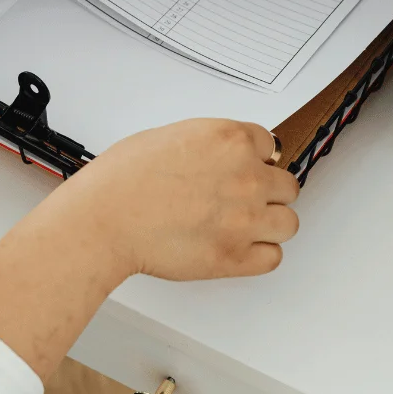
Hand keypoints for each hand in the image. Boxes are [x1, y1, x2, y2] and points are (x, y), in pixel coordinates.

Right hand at [41, 119, 300, 281]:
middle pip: (286, 186)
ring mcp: (245, 219)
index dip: (257, 159)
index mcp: (230, 140)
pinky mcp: (235, 257)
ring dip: (269, 224)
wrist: (104, 219)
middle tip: (242, 199)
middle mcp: (246, 177)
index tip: (247, 168)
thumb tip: (223, 156)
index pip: (271, 146)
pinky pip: (273, 257)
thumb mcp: (170, 136)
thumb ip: (209, 145)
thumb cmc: (123, 179)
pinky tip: (239, 247)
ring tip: (243, 226)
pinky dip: (259, 255)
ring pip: (288, 223)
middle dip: (266, 191)